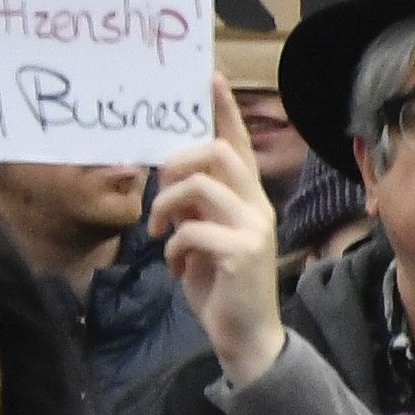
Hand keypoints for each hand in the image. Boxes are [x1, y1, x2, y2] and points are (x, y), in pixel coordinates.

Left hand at [149, 75, 286, 386]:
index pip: (238, 144)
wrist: (244, 337)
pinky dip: (171, 247)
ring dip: (167, 205)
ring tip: (157, 232)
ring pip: (202, 186)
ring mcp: (253, 229)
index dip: (224, 111)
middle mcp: (257, 207)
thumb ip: (193, 207)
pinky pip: (192, 231)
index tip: (209, 77)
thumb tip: (167, 180)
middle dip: (178, 163)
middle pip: (218, 153)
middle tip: (159, 192)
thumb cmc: (219, 285)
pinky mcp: (242, 254)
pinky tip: (174, 266)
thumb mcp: (201, 237)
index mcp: (248, 200)